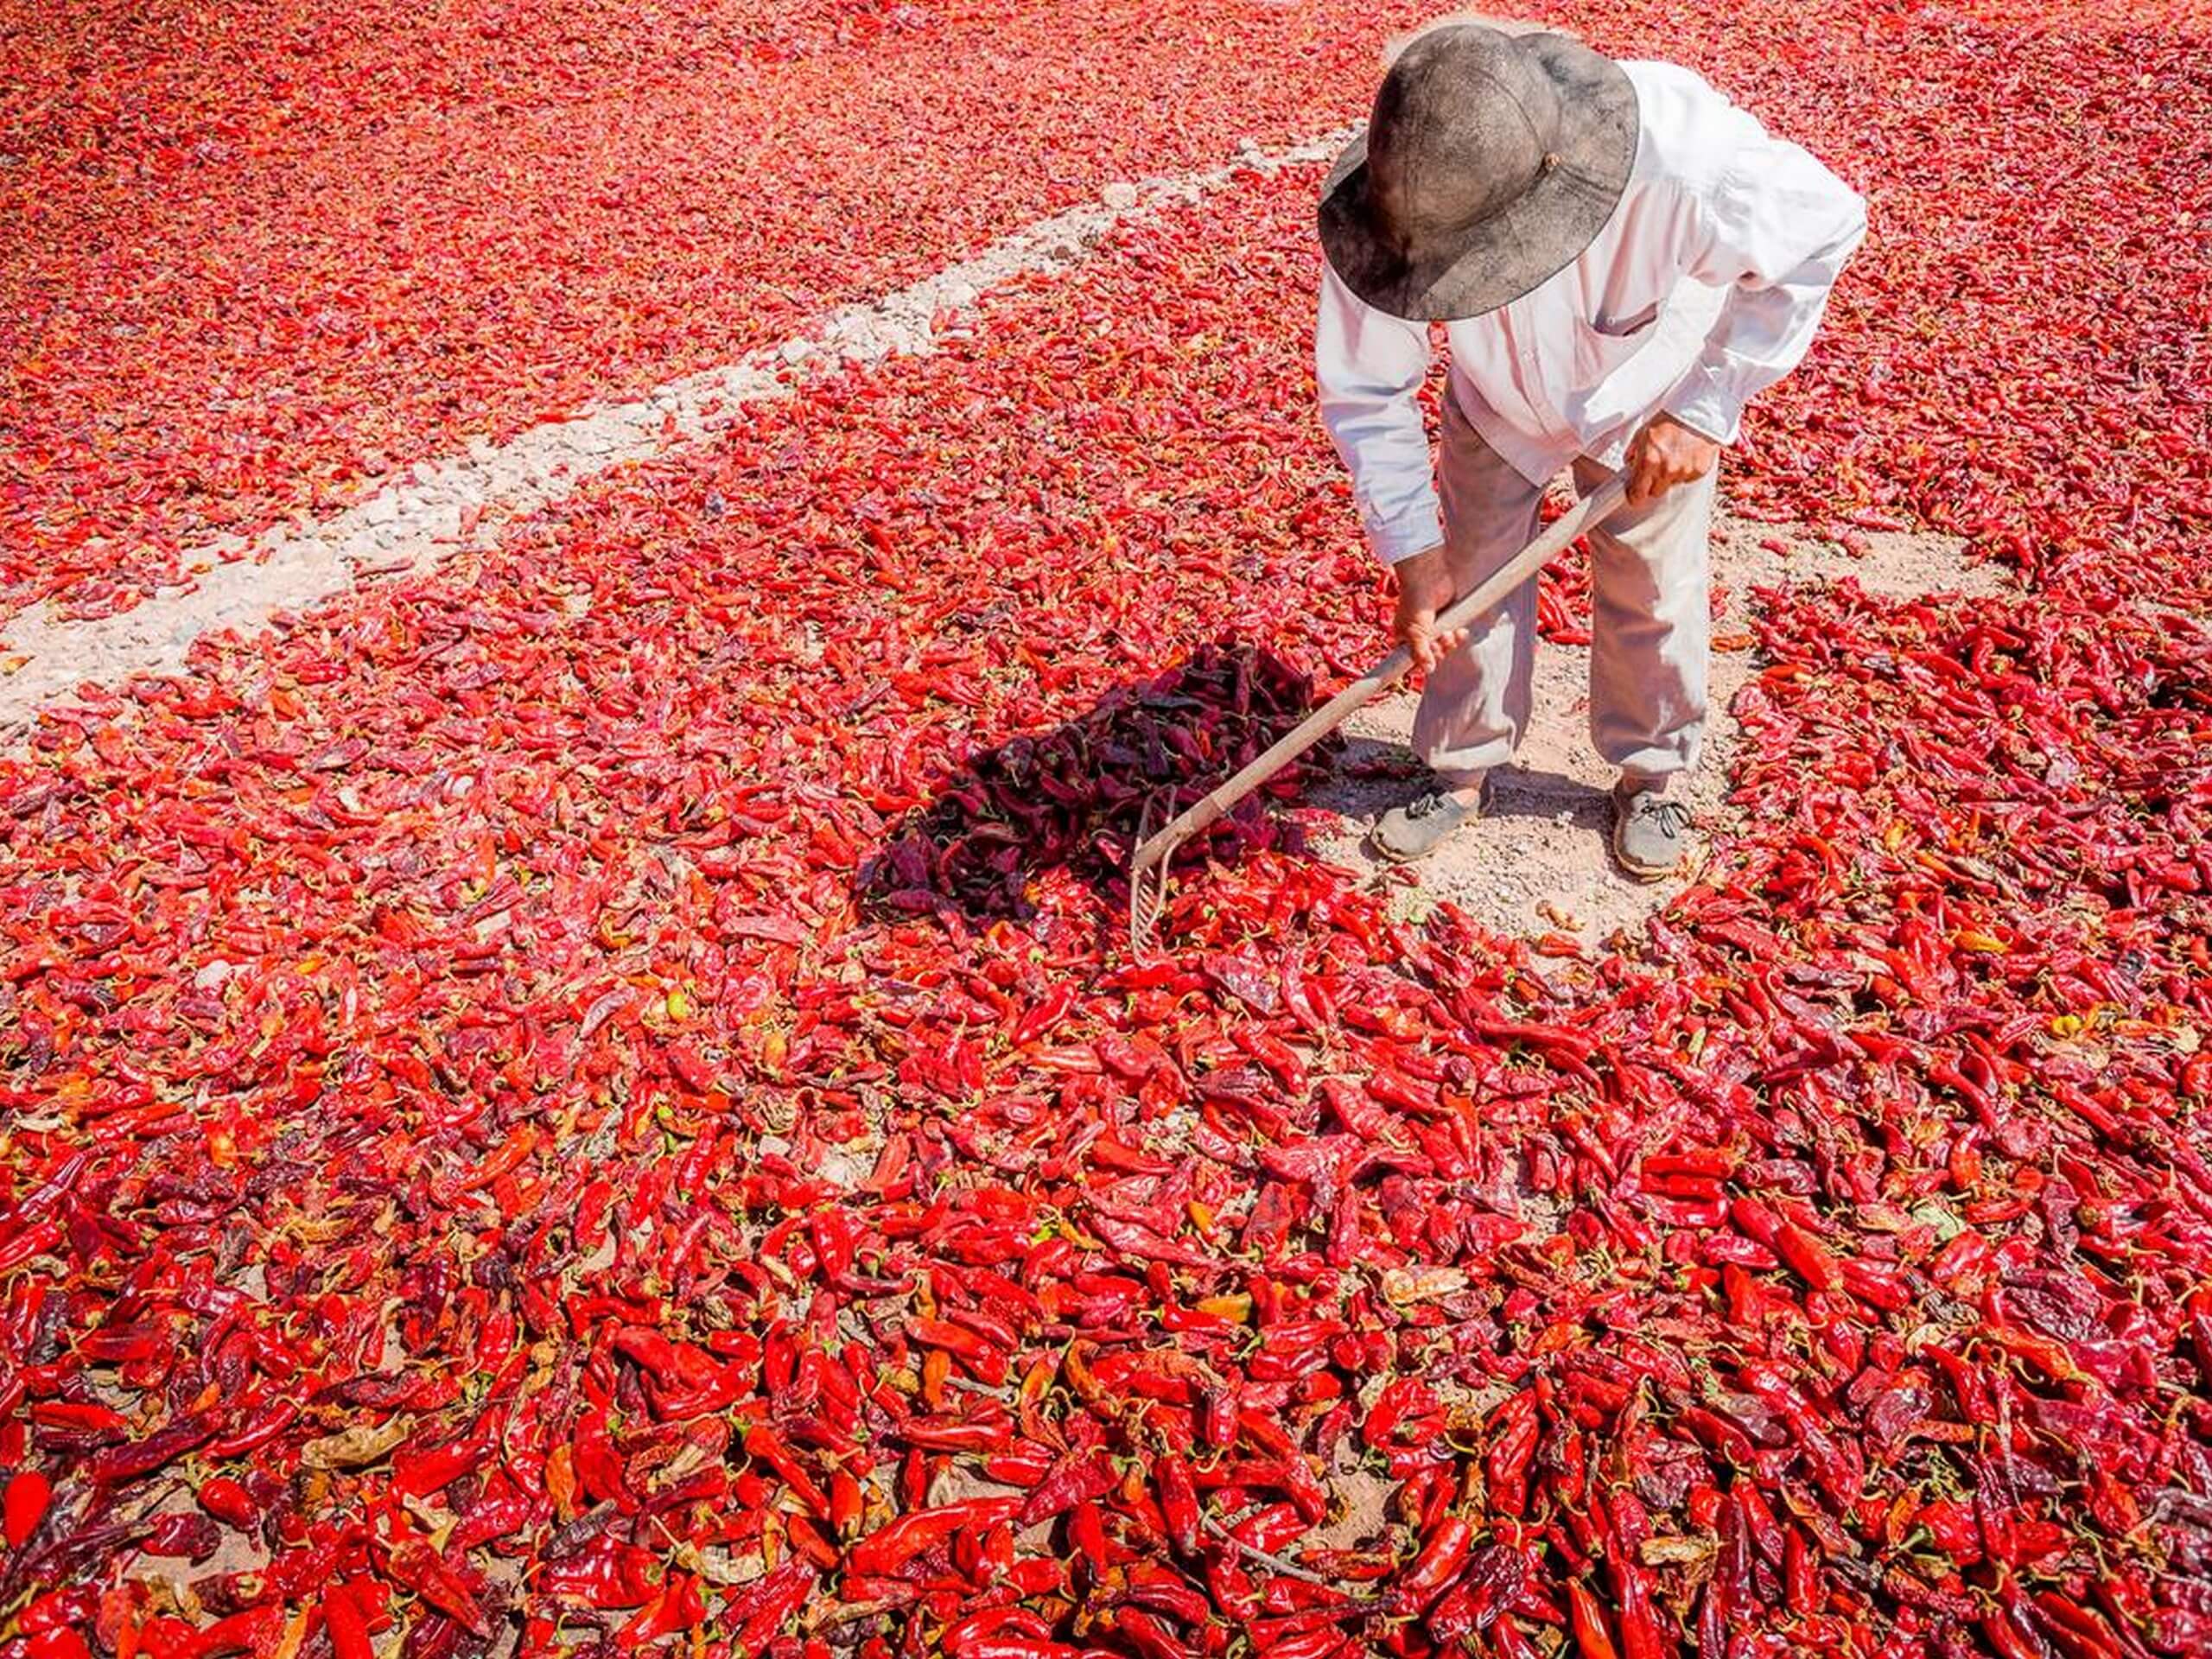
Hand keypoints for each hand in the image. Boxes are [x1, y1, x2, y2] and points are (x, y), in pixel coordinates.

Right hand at [1389, 547, 1466, 674]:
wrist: (1428, 578)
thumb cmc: (1414, 601)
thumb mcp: (1414, 632)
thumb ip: (1420, 653)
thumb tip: (1428, 670)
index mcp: (1404, 638)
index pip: (1412, 660)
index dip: (1421, 664)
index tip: (1427, 665)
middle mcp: (1419, 635)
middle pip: (1432, 656)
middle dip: (1439, 651)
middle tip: (1440, 642)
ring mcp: (1434, 628)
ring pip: (1445, 647)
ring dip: (1449, 643)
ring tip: (1448, 634)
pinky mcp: (1448, 620)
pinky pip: (1455, 636)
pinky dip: (1458, 636)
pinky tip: (1460, 631)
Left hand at [1624, 413, 1720, 506]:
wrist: (1697, 410)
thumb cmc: (1670, 419)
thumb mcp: (1642, 433)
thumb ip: (1633, 452)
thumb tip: (1629, 463)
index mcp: (1649, 462)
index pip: (1637, 495)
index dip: (1635, 495)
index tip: (1634, 494)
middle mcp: (1666, 470)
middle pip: (1655, 492)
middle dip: (1653, 483)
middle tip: (1655, 467)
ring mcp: (1684, 471)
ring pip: (1672, 485)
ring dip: (1670, 475)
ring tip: (1673, 455)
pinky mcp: (1699, 470)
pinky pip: (1687, 478)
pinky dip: (1685, 470)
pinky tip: (1685, 455)